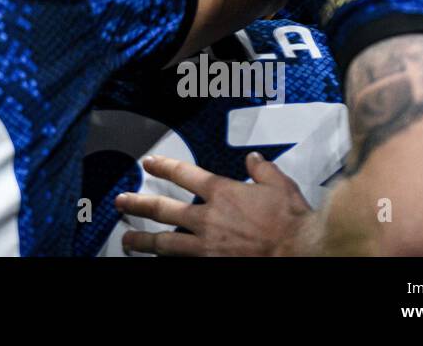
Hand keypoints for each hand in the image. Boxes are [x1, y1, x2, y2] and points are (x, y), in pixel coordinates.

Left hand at [115, 153, 311, 255]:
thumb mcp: (279, 184)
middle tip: (121, 202)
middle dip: (138, 203)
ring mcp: (206, 245)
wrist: (301, 250)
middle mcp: (208, 218)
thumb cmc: (291, 221)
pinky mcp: (211, 264)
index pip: (184, 174)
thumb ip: (262, 170)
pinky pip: (182, 262)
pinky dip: (166, 261)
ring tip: (127, 240)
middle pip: (162, 208)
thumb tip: (253, 159)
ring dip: (143, 240)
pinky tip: (156, 261)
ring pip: (165, 241)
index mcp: (222, 193)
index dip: (163, 166)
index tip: (149, 163)